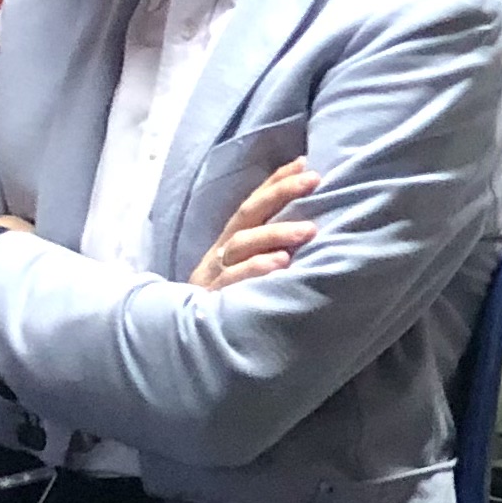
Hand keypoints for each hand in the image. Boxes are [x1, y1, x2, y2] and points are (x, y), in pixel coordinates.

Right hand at [188, 159, 318, 289]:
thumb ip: (274, 249)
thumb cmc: (233, 301)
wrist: (187, 339)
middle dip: (281, 193)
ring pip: (242, 244)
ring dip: (276, 234)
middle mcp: (223, 251)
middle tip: (313, 180)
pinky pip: (232, 280)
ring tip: (308, 231)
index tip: (305, 163)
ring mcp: (215, 273)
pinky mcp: (212, 298)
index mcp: (232, 241)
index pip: (255, 203)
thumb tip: (313, 226)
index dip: (277, 181)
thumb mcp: (251, 271)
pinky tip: (280, 265)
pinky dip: (256, 269)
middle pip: (249, 214)